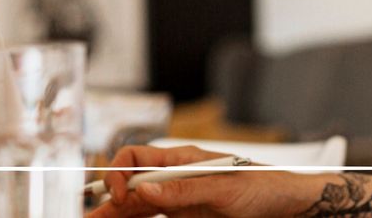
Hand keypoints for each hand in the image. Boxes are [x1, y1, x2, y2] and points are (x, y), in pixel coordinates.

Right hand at [87, 145, 313, 217]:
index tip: (121, 197)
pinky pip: (150, 217)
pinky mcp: (184, 215)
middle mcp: (174, 176)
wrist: (284, 204)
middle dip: (106, 199)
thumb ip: (184, 190)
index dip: (119, 174)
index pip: (135, 158)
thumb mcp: (223, 189)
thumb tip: (147, 190)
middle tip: (88, 217)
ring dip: (114, 215)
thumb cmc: (261, 186)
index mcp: (181, 159)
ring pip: (135, 205)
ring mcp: (177, 197)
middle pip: (129, 184)